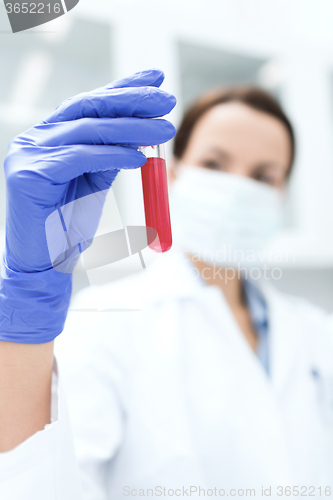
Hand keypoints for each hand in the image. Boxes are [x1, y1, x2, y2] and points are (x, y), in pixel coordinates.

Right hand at [0, 69, 175, 342]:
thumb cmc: (69, 226)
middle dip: (131, 100)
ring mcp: (28, 154)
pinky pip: (77, 158)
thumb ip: (109, 155)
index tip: (156, 79)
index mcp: (50, 137)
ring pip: (86, 130)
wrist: (45, 264)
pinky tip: (137, 156)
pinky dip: (111, 154)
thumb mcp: (94, 182)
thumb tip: (141, 134)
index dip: (123, 89)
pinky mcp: (28, 175)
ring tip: (165, 129)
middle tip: (166, 98)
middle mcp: (35, 139)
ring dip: (131, 128)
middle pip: (87, 108)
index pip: (90, 104)